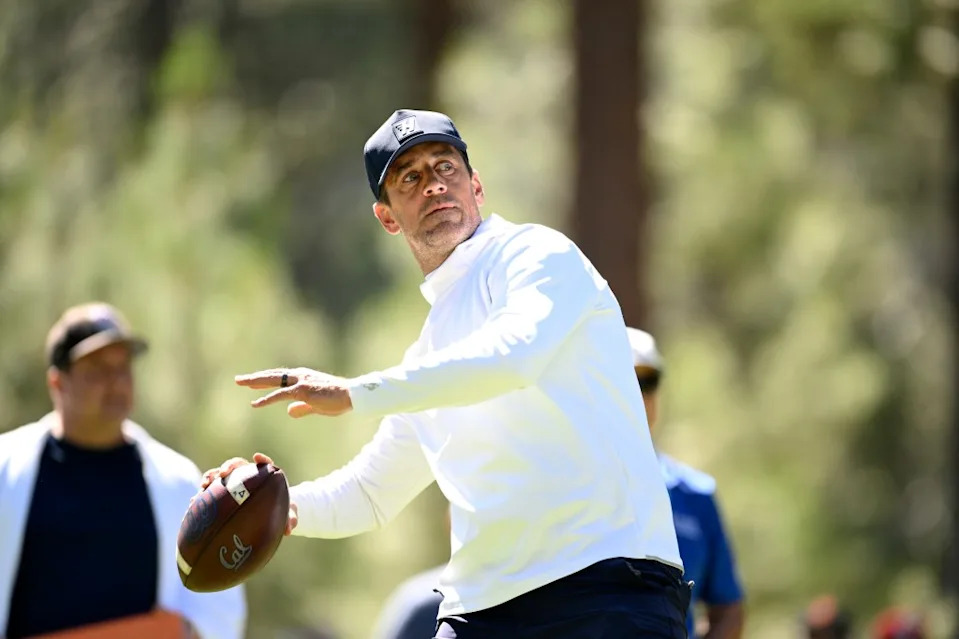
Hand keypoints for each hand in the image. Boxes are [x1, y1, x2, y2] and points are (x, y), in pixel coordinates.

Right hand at [197, 452, 298, 535]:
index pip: (264, 464)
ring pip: (218, 476)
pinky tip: (193, 505)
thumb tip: (289, 529)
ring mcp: (230, 484)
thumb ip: (290, 520)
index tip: (257, 458)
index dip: (262, 460)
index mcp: (263, 476)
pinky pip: (208, 493)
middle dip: (228, 466)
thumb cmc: (279, 510)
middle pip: (236, 465)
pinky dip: (201, 496)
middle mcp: (245, 476)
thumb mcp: (287, 515)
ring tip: (203, 486)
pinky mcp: (219, 494)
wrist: (267, 514)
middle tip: (223, 473)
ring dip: (210, 477)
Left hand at [235, 366, 352, 417]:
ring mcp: (300, 382)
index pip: (280, 377)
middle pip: (272, 375)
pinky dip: (267, 399)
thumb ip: (302, 408)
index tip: (252, 382)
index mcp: (303, 377)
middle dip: (255, 378)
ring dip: (256, 382)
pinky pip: (280, 395)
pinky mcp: (302, 391)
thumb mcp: (316, 405)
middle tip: (238, 379)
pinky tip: (255, 403)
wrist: (352, 396)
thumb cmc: (338, 400)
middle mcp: (300, 376)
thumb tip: (290, 412)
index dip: (265, 380)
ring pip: (273, 380)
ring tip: (241, 383)